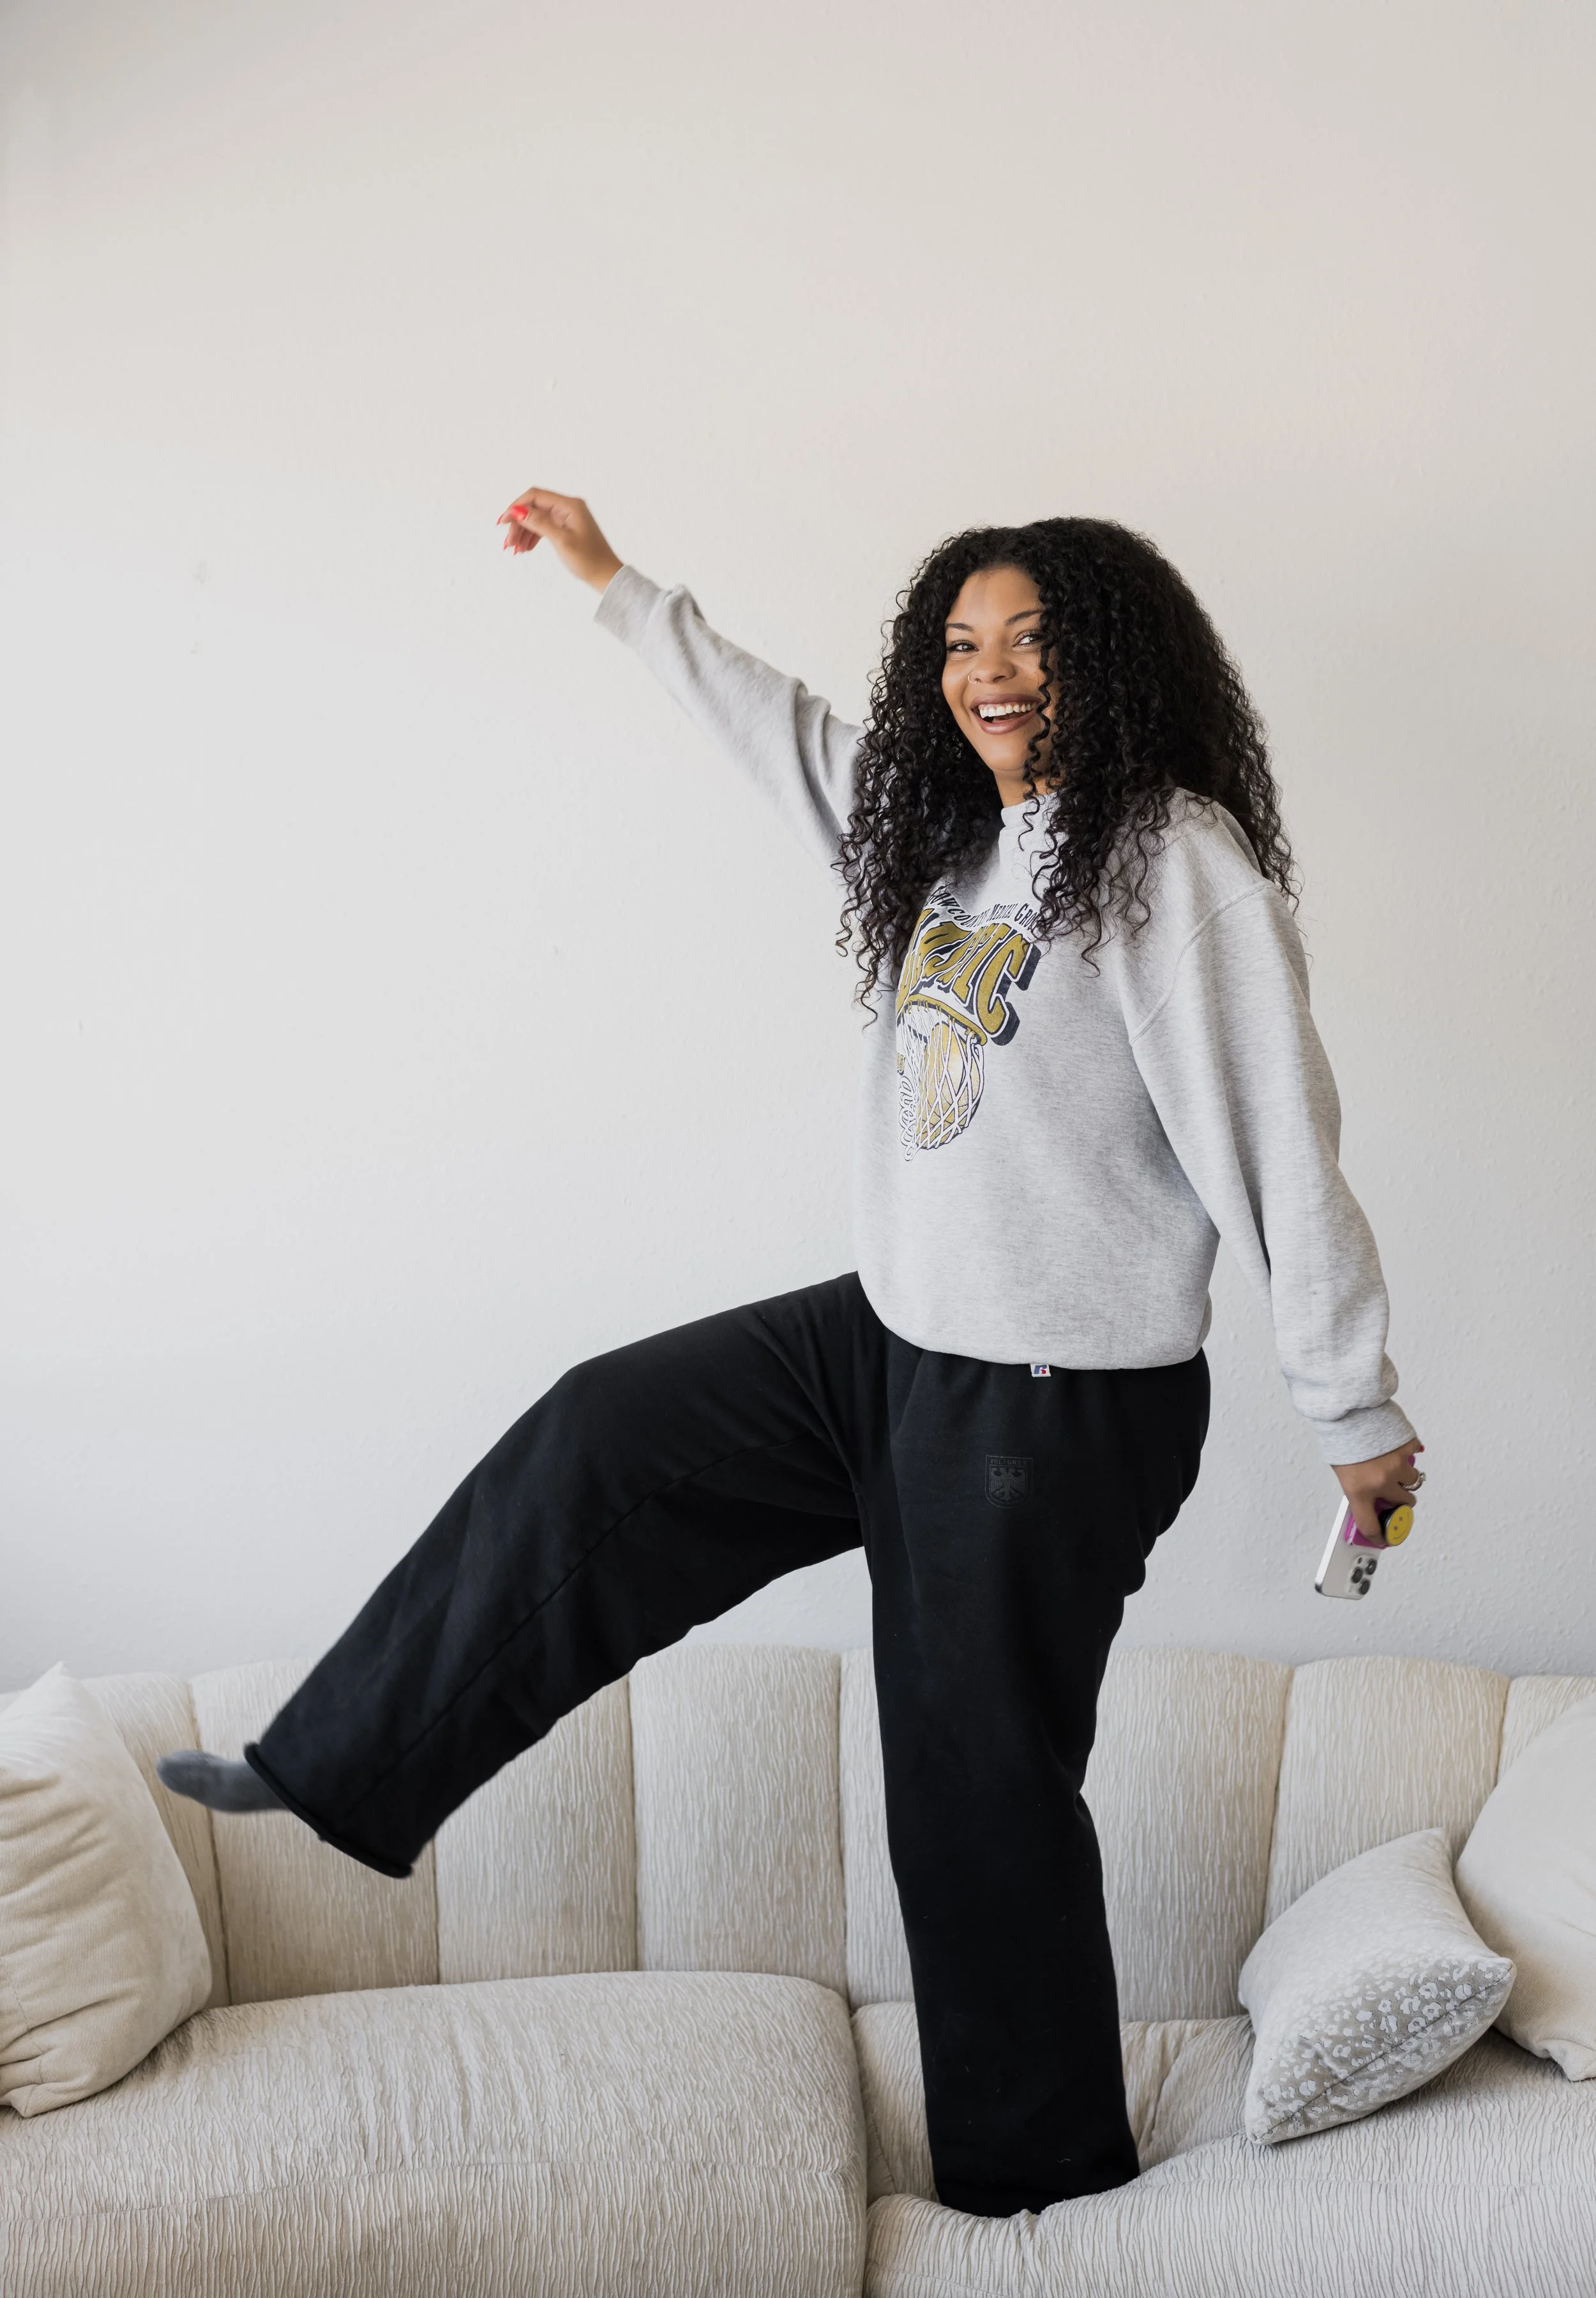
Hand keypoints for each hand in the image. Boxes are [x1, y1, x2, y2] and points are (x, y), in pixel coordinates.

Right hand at [497, 486, 622, 591]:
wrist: (606, 576)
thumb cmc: (590, 561)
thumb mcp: (562, 542)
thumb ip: (540, 524)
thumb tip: (518, 511)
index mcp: (570, 505)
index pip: (535, 496)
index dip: (515, 507)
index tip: (502, 523)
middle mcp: (568, 507)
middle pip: (533, 508)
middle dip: (518, 524)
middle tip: (508, 544)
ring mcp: (567, 518)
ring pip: (536, 519)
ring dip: (523, 533)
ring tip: (515, 550)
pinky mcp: (565, 528)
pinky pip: (543, 527)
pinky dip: (532, 537)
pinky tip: (525, 549)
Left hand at [1333, 1440, 1425, 1543]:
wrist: (1348, 1411)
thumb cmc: (1341, 1438)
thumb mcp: (1343, 1471)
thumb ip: (1358, 1488)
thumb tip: (1370, 1501)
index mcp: (1359, 1491)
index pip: (1371, 1524)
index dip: (1380, 1535)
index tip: (1384, 1536)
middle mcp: (1381, 1482)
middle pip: (1404, 1502)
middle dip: (1401, 1498)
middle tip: (1394, 1490)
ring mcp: (1397, 1465)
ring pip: (1412, 1479)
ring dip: (1404, 1475)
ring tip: (1392, 1464)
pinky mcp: (1407, 1448)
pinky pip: (1413, 1456)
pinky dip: (1407, 1453)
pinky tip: (1393, 1447)